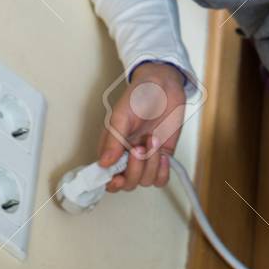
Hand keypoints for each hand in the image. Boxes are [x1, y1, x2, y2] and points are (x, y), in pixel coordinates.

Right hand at [98, 62, 186, 191]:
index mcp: (112, 148)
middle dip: (135, 170)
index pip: (106, 176)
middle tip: (139, 148)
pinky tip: (163, 155)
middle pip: (127, 183)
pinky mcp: (163, 157)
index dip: (111, 183)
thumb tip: (104, 163)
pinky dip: (163, 171)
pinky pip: (161, 179)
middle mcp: (127, 156)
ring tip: (153, 140)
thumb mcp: (122, 115)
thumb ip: (113, 140)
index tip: (118, 178)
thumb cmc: (140, 95)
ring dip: (151, 164)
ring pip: (145, 181)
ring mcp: (146, 158)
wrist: (164, 85)